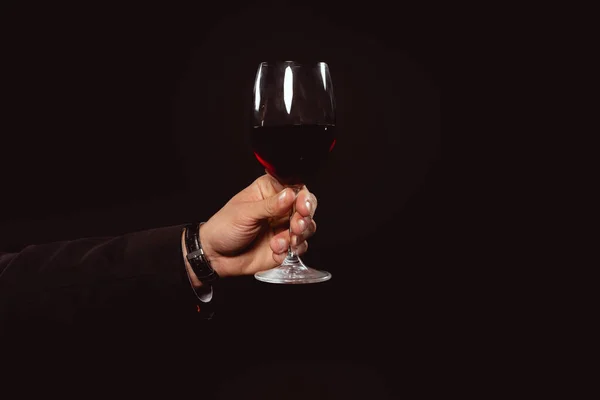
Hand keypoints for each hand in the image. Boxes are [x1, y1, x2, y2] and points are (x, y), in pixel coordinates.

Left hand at [194, 174, 317, 279]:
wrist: (214, 256)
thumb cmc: (223, 228)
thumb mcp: (245, 213)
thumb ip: (270, 206)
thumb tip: (290, 195)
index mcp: (270, 191)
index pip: (295, 187)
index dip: (303, 196)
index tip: (302, 206)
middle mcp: (280, 208)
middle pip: (307, 206)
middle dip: (305, 217)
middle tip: (297, 225)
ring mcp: (283, 227)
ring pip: (308, 227)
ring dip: (300, 234)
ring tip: (285, 240)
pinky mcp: (285, 246)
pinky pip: (301, 246)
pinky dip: (292, 249)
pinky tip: (277, 249)